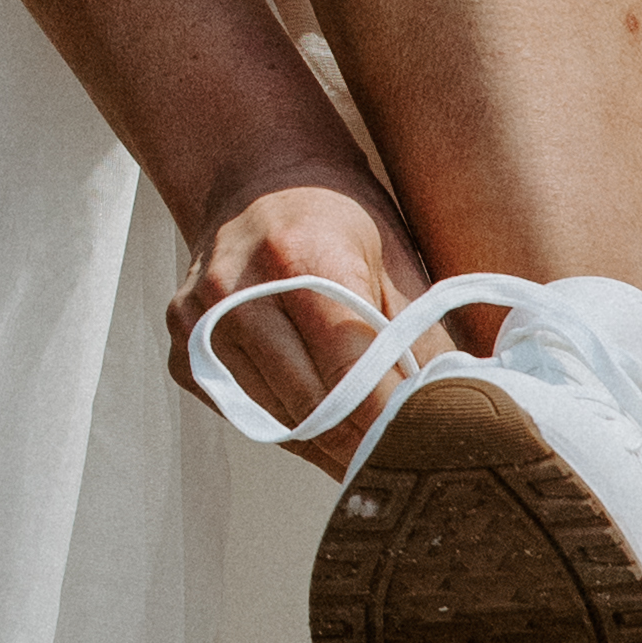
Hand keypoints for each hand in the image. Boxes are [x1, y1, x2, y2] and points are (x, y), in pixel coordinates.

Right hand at [167, 171, 423, 448]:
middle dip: (367, 444)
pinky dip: (291, 431)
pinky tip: (325, 428)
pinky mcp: (183, 352)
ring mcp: (199, 325)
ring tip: (374, 455)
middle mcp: (237, 293)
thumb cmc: (336, 216)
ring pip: (278, 423)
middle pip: (312, 408)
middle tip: (410, 463)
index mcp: (299, 259)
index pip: (352, 373)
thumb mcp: (394, 255)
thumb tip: (458, 404)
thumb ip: (421, 332)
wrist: (254, 179)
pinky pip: (247, 416)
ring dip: (332, 448)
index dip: (394, 421)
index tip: (431, 449)